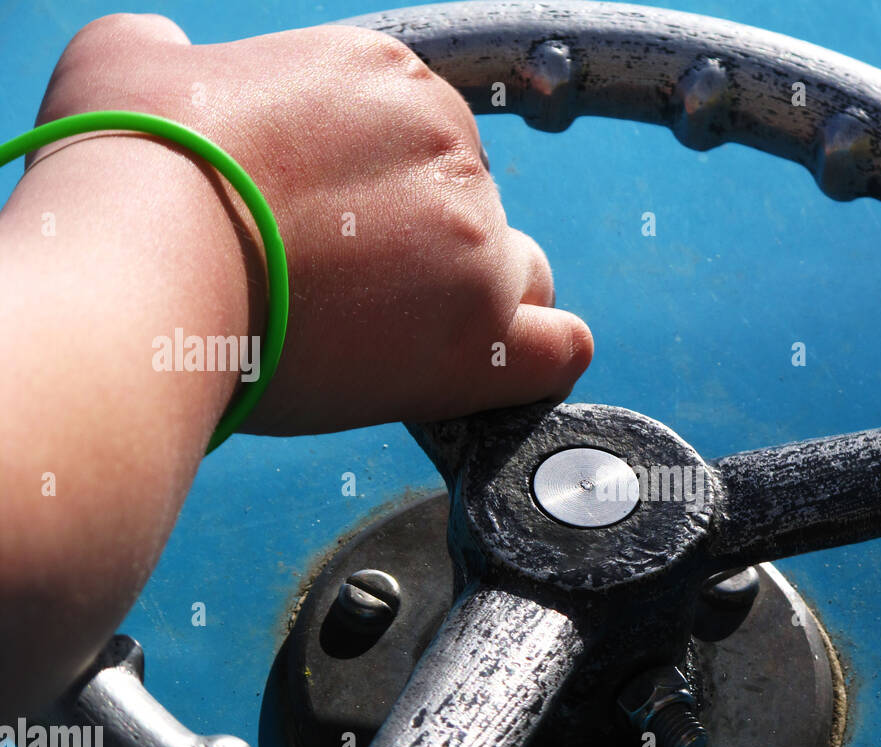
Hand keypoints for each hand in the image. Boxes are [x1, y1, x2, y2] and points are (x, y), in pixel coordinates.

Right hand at [34, 13, 593, 433]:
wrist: (139, 269)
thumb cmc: (128, 171)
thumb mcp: (129, 62)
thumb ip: (169, 52)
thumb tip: (169, 52)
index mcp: (386, 79)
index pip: (420, 140)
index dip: (373, 192)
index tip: (328, 229)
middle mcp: (451, 147)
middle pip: (470, 209)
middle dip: (417, 249)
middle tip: (340, 291)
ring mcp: (474, 245)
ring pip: (516, 276)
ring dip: (469, 303)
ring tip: (390, 336)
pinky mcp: (479, 337)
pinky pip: (560, 349)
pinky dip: (534, 360)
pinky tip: (488, 368)